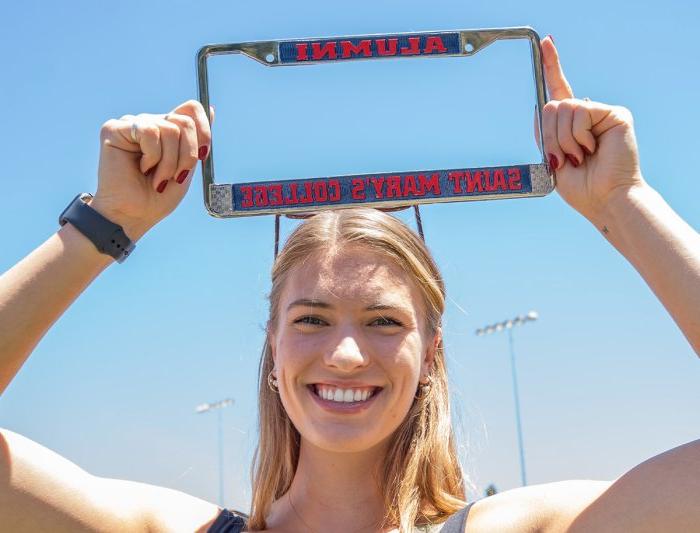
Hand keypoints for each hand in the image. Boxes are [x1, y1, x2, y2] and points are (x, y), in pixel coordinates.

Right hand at [90, 100, 213, 239]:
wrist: (134, 216)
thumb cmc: (158, 197)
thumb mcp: (186, 167)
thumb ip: (196, 140)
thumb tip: (210, 109)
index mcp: (167, 130)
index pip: (191, 109)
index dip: (203, 130)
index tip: (202, 155)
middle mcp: (150, 122)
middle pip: (184, 121)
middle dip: (187, 155)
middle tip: (176, 176)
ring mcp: (132, 124)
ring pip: (169, 129)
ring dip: (169, 162)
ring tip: (156, 177)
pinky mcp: (114, 129)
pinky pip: (149, 132)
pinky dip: (152, 157)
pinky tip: (141, 168)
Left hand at [538, 36, 643, 223]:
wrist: (604, 200)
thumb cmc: (581, 188)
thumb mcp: (552, 160)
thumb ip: (546, 133)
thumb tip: (541, 106)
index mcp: (571, 125)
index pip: (558, 89)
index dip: (551, 66)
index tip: (545, 42)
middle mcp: (587, 114)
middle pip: (551, 104)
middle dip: (550, 135)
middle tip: (564, 158)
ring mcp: (601, 112)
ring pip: (563, 107)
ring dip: (563, 138)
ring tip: (579, 156)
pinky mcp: (614, 113)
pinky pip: (580, 110)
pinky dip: (578, 134)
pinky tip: (591, 148)